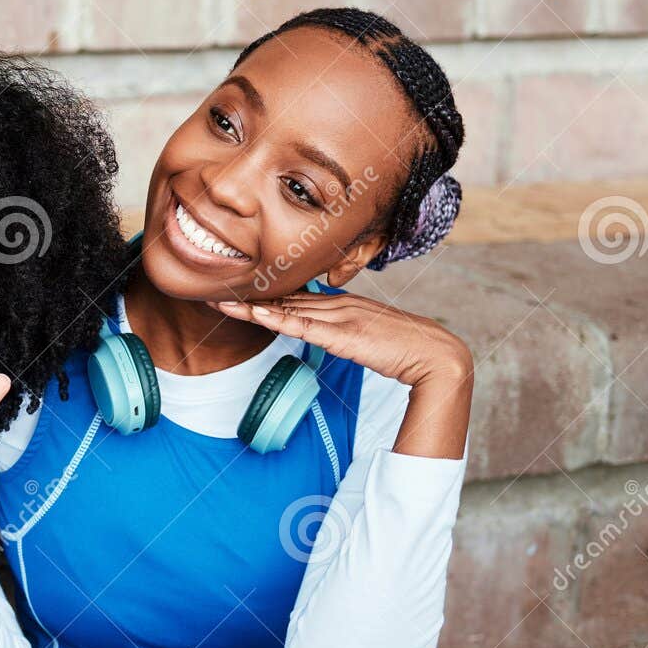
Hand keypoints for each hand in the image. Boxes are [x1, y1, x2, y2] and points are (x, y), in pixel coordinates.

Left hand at [209, 290, 471, 388]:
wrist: (435, 355)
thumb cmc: (405, 348)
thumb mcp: (367, 337)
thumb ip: (344, 334)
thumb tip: (324, 336)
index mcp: (342, 304)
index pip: (294, 298)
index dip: (263, 295)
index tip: (234, 293)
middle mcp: (336, 304)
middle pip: (283, 299)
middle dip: (247, 297)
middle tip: (212, 292)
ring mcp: (339, 317)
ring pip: (286, 310)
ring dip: (251, 306)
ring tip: (220, 302)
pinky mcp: (343, 334)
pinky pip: (303, 326)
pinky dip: (277, 320)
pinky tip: (255, 314)